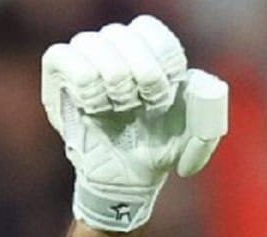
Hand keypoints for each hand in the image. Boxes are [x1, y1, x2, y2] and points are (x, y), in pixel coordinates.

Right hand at [41, 15, 227, 231]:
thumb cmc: (160, 150)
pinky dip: (86, 84)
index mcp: (147, 52)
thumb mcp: (196, 133)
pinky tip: (96, 107)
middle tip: (148, 107)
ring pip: (92, 43)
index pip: (149, 29)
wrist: (129, 178)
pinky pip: (64, 57)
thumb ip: (209, 105)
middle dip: (142, 74)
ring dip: (114, 81)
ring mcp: (84, 59)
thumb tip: (197, 83)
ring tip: (121, 109)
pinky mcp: (57, 76)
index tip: (167, 94)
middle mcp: (114, 49)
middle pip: (122, 34)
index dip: (161, 58)